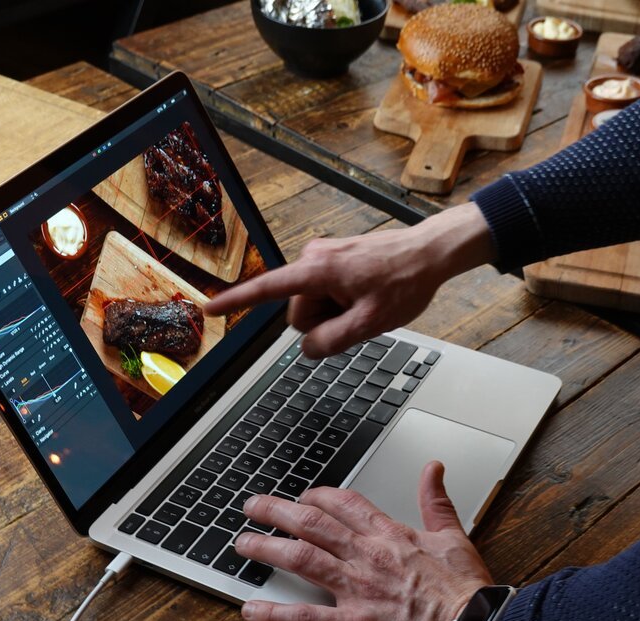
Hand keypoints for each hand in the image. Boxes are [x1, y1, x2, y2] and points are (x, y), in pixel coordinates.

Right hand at [204, 203, 494, 357]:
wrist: (430, 252)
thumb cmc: (406, 280)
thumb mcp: (371, 323)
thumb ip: (332, 341)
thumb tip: (306, 349)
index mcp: (318, 270)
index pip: (268, 290)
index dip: (237, 301)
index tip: (209, 307)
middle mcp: (314, 257)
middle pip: (298, 311)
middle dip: (324, 322)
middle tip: (360, 314)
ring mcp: (322, 257)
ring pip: (312, 305)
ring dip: (335, 313)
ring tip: (366, 302)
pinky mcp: (332, 259)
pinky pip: (324, 293)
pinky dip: (341, 302)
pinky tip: (366, 296)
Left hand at [234, 461, 493, 620]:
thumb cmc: (467, 592)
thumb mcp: (455, 536)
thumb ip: (437, 501)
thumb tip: (433, 469)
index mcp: (391, 536)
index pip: (344, 504)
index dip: (317, 496)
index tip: (303, 496)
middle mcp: (367, 557)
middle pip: (312, 524)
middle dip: (277, 512)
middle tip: (252, 507)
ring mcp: (357, 591)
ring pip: (302, 560)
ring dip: (268, 549)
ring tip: (243, 544)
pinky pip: (306, 619)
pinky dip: (276, 615)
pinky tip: (252, 610)